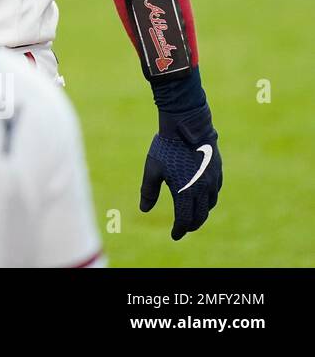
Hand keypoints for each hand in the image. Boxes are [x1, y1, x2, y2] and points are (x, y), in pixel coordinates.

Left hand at [139, 105, 221, 239]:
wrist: (187, 127)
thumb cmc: (166, 147)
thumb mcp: (152, 169)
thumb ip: (149, 191)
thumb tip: (144, 209)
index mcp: (185, 192)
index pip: (185, 220)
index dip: (180, 230)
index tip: (175, 235)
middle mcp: (202, 189)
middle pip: (200, 216)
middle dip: (192, 225)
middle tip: (184, 228)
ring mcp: (213, 180)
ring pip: (210, 204)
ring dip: (202, 213)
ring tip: (193, 215)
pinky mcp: (217, 170)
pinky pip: (216, 191)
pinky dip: (210, 199)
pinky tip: (204, 197)